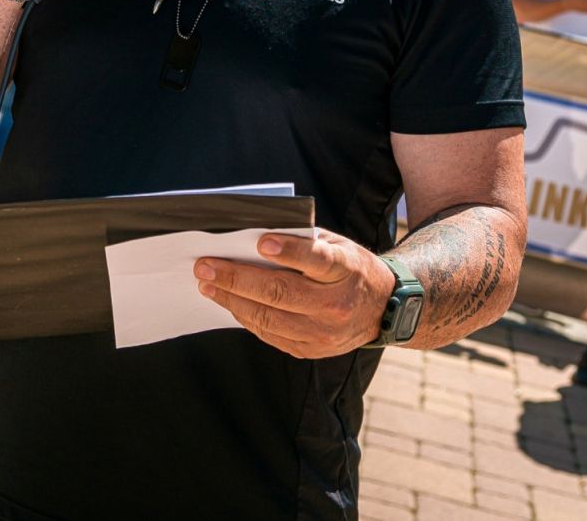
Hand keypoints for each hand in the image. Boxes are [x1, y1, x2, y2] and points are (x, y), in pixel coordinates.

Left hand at [194, 229, 396, 358]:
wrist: (382, 309)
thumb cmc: (350, 267)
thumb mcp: (338, 244)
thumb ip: (303, 240)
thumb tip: (254, 237)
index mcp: (346, 271)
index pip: (317, 260)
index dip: (290, 252)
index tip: (261, 243)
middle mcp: (336, 305)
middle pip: (281, 292)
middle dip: (237, 278)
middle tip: (204, 266)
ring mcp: (324, 333)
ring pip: (269, 318)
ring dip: (231, 299)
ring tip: (207, 284)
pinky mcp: (312, 350)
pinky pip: (270, 334)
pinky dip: (245, 316)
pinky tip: (229, 301)